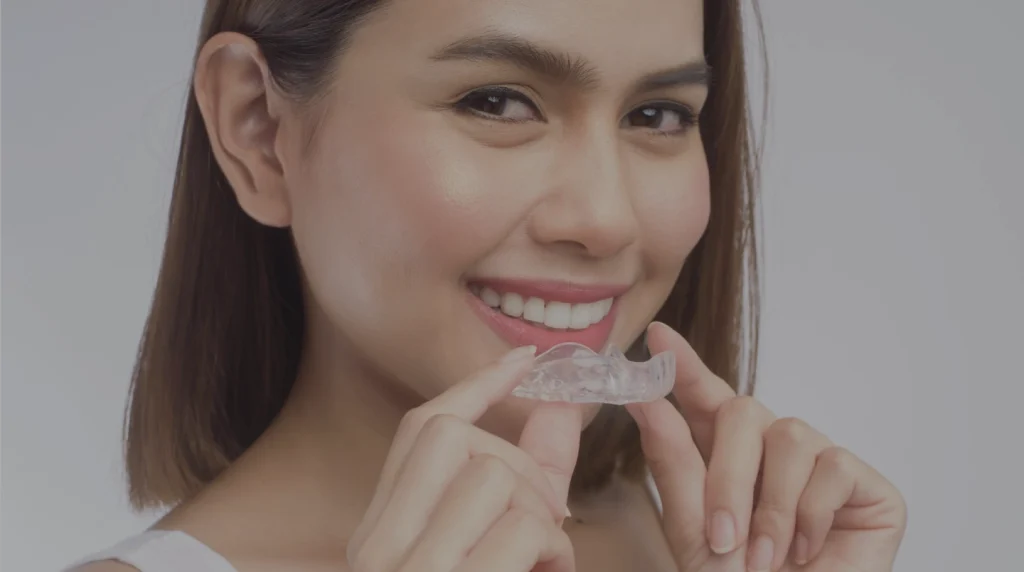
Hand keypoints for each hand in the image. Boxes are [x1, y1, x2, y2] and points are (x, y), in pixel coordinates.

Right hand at [346, 347, 583, 571]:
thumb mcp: (503, 544)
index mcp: (379, 532)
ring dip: (542, 515)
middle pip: (454, 436)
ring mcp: (408, 570)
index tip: (524, 359)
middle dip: (522, 466)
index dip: (477, 386)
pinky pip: (522, 528)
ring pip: (492, 475)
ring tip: (548, 557)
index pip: (419, 428)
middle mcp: (379, 547)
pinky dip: (555, 549)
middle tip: (549, 518)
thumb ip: (533, 479)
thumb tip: (563, 404)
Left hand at [626, 323, 906, 571]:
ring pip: (791, 435)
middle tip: (723, 540)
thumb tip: (644, 400)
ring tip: (767, 558)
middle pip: (745, 411)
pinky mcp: (865, 485)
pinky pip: (833, 466)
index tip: (658, 335)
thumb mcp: (692, 528)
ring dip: (771, 506)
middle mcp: (772, 451)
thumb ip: (673, 461)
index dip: (684, 366)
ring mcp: (820, 464)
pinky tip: (807, 551)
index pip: (705, 398)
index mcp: (725, 457)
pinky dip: (811, 517)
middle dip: (728, 478)